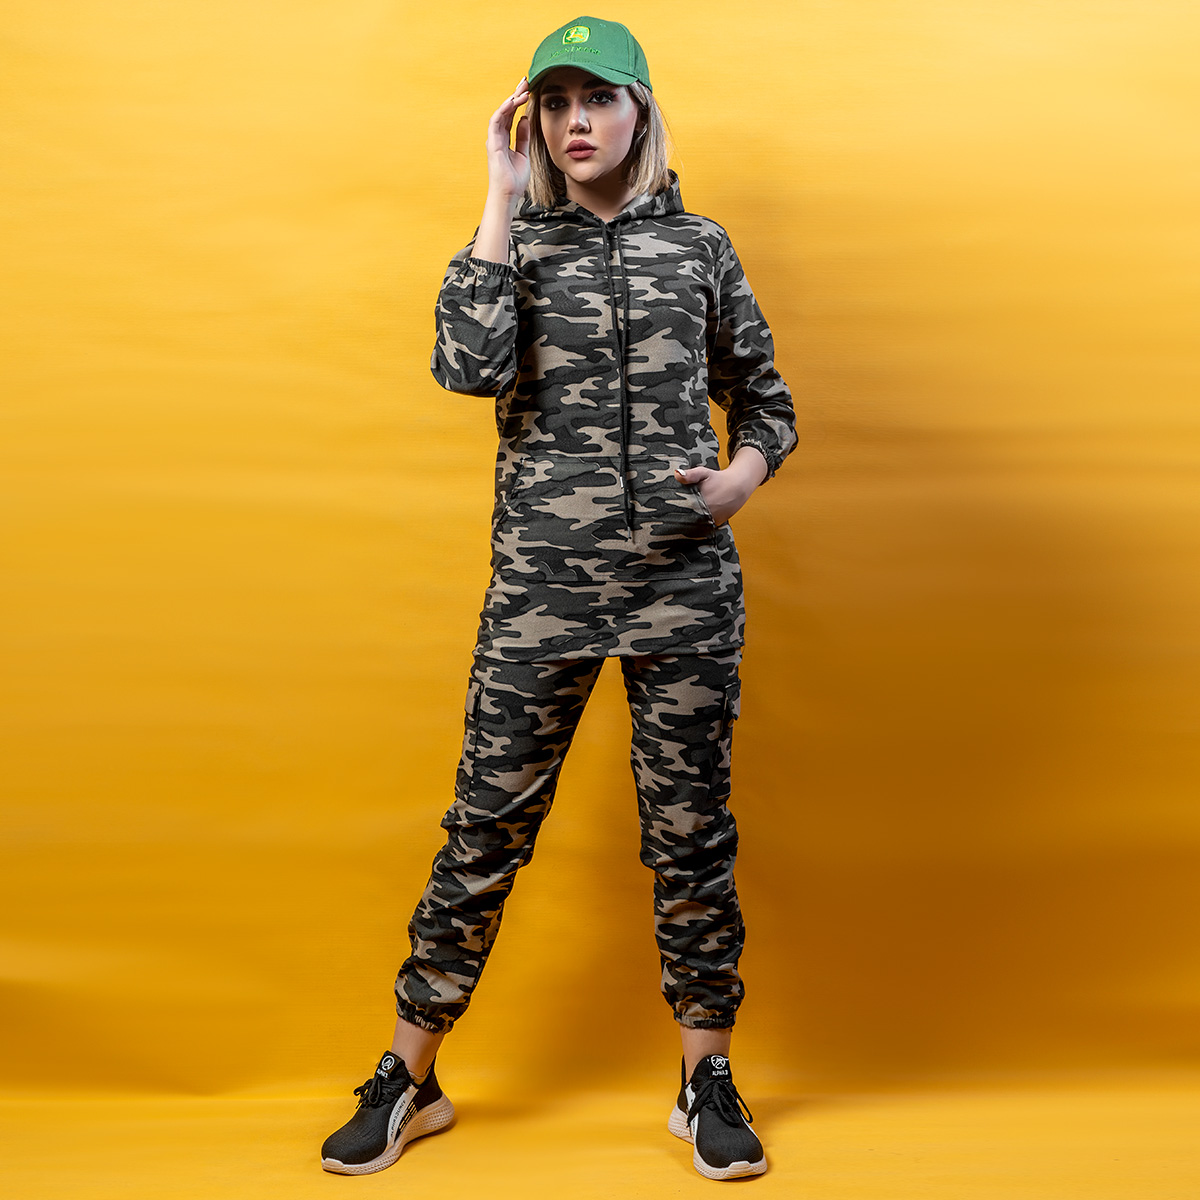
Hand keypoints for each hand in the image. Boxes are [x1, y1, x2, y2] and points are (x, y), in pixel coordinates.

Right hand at [485, 77, 530, 202]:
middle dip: (515, 94)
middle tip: (525, 81)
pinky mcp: (493, 143)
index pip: (511, 115)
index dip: (518, 101)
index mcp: (504, 138)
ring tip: (523, 89)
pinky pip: (496, 121)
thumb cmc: (514, 179)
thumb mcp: (523, 153)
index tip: (528, 89)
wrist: (508, 194)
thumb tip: (525, 119)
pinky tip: (514, 102)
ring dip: (511, 99)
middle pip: (505, 110)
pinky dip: (504, 110)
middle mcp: (497, 136)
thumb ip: (523, 136)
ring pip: (501, 113)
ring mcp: (494, 139)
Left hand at [675, 447, 768, 525]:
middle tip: (668, 517)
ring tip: (679, 520)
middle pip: (686, 519)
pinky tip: (692, 520)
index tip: (665, 511)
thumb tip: (676, 474)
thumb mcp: (703, 473)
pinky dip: (697, 524)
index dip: (673, 510)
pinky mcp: (716, 524)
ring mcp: (712, 520)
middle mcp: (707, 513)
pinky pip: (703, 526)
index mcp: (701, 501)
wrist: (738, 487)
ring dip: (688, 522)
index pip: (681, 510)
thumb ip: (690, 475)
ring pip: (694, 524)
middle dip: (678, 517)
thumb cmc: (718, 479)